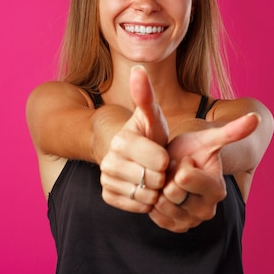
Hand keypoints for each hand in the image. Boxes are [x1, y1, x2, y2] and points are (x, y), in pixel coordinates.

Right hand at [99, 66, 169, 212]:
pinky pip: (136, 206)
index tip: (164, 153)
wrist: (132, 153)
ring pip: (145, 195)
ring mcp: (106, 178)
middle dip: (162, 175)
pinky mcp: (107, 195)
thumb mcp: (151, 115)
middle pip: (153, 179)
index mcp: (122, 139)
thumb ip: (146, 95)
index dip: (167, 159)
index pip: (159, 160)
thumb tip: (138, 67)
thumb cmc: (148, 133)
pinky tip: (145, 188)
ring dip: (155, 189)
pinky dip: (145, 201)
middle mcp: (109, 160)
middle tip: (158, 166)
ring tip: (153, 177)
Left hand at [148, 112, 258, 231]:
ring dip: (160, 188)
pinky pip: (154, 215)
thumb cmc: (194, 149)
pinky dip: (154, 201)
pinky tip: (163, 192)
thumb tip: (256, 117)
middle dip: (169, 176)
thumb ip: (232, 131)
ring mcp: (191, 222)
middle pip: (172, 192)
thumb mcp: (209, 138)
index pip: (184, 176)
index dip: (181, 163)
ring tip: (170, 180)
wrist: (178, 164)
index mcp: (217, 190)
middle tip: (176, 170)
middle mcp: (207, 211)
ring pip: (161, 204)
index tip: (188, 160)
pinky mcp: (175, 227)